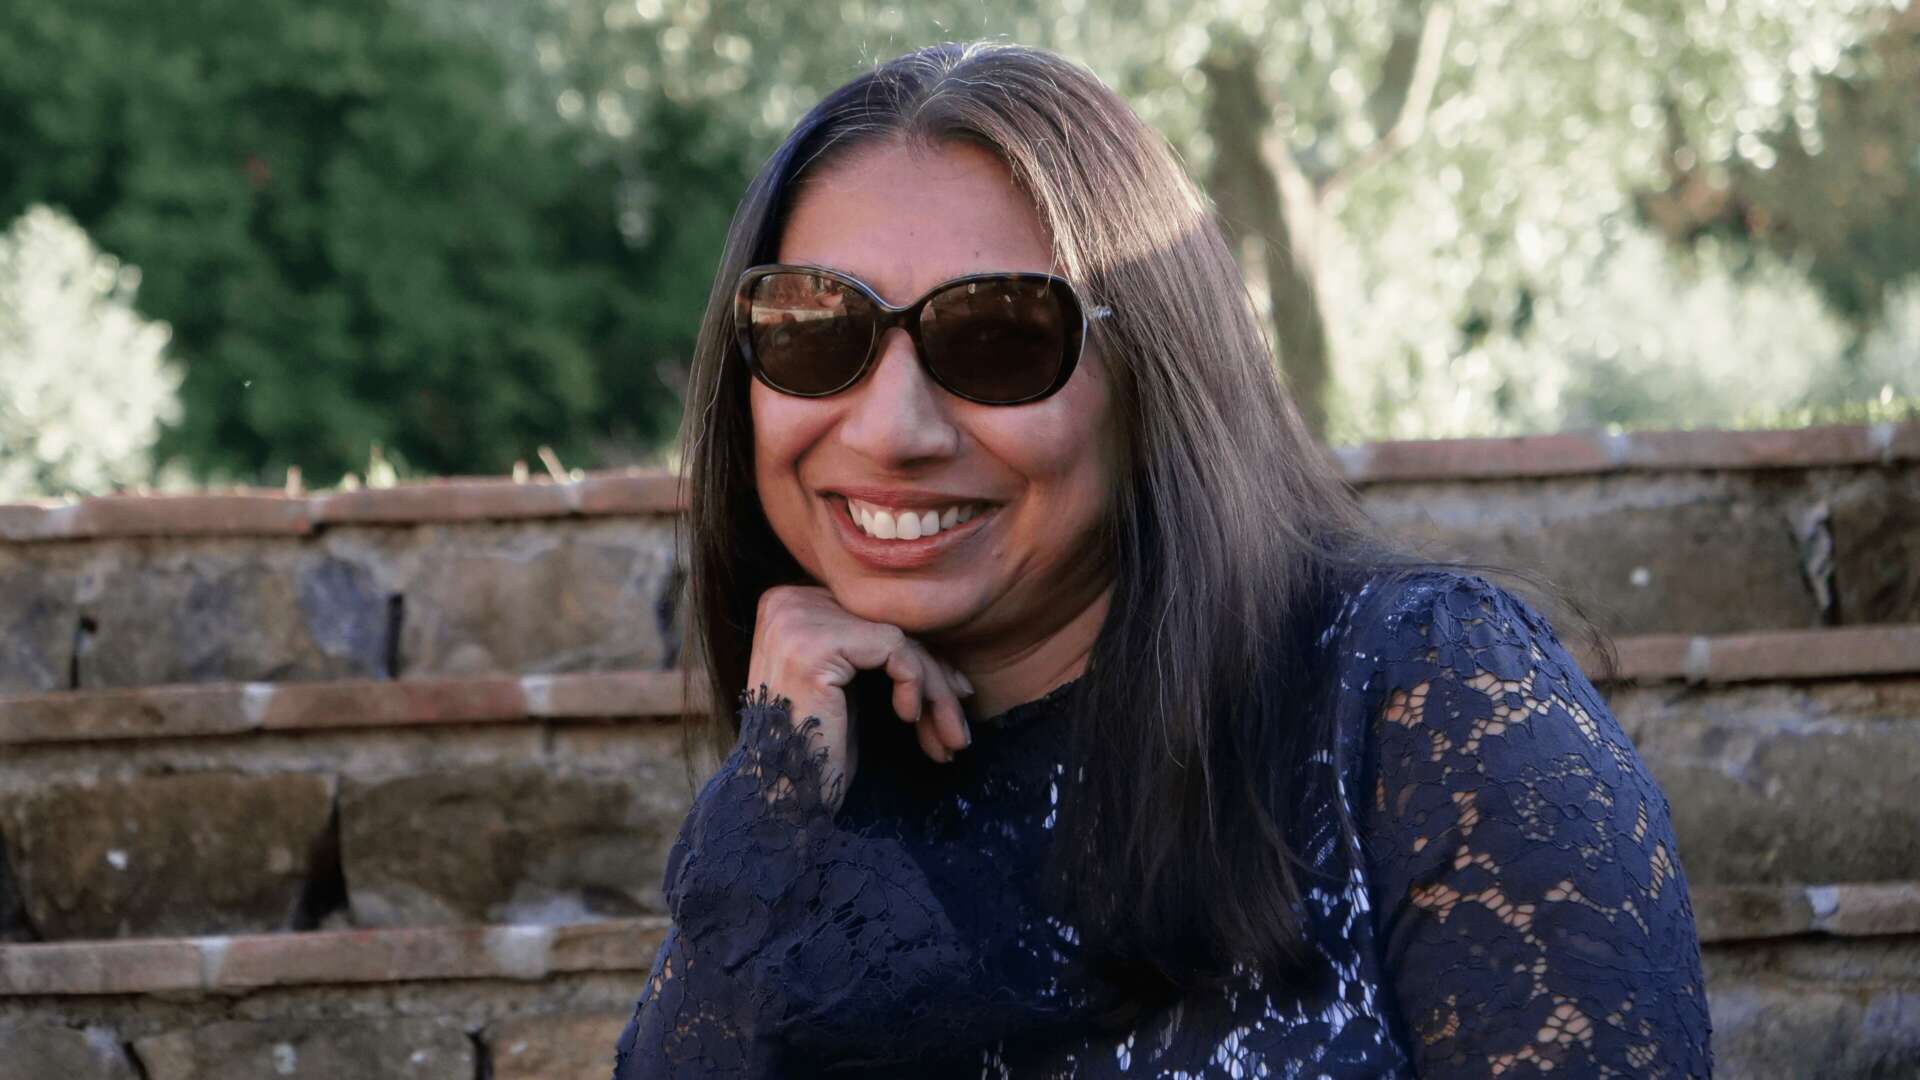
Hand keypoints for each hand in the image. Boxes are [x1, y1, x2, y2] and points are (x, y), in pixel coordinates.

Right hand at [746, 585, 974, 811]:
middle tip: (958, 723)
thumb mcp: (848, 687)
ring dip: (935, 690)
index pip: (872, 617)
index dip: (917, 657)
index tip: (952, 696)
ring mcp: (796, 618)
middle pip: (886, 624)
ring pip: (898, 637)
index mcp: (787, 604)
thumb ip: (874, 649)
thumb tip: (940, 642)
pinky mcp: (816, 644)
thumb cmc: (817, 752)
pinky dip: (915, 684)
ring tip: (951, 737)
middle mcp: (785, 600)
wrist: (783, 799)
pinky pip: (894, 648)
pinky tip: (910, 718)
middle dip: (933, 676)